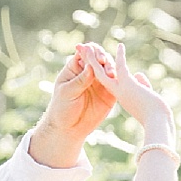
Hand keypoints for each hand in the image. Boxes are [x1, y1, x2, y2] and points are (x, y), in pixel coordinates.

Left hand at [28, 44, 118, 167]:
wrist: (68, 128)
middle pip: (100, 58)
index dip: (91, 51)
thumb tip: (90, 66)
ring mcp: (101, 82)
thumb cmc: (62, 108)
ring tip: (110, 74)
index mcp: (76, 67)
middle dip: (103, 58)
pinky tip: (118, 82)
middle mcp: (90, 72)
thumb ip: (80, 80)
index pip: (86, 53)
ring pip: (110, 69)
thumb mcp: (67, 92)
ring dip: (111, 68)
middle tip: (103, 62)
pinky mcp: (109, 94)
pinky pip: (117, 84)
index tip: (93, 55)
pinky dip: (119, 81)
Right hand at [81, 42, 174, 142]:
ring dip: (95, 58)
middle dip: (91, 64)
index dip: (104, 72)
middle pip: (99, 76)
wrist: (157, 123)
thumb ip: (141, 85)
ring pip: (102, 71)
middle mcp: (118, 93)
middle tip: (84, 52)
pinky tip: (121, 45)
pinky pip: (120, 66)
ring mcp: (121, 88)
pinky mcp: (127, 84)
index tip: (100, 64)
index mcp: (122, 98)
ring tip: (90, 46)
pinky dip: (121, 55)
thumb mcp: (147, 97)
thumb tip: (138, 74)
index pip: (109, 82)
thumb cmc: (156, 114)